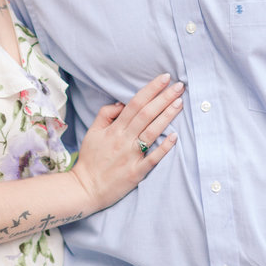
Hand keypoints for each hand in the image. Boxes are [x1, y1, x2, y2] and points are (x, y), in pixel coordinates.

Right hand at [71, 74, 182, 210]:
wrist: (85, 188)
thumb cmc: (90, 159)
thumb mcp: (92, 132)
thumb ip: (105, 114)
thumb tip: (121, 104)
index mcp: (114, 129)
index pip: (135, 104)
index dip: (151, 89)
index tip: (165, 78)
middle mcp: (124, 139)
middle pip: (147, 114)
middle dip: (164, 98)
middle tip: (180, 86)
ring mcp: (131, 156)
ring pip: (152, 132)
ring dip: (167, 116)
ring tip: (180, 103)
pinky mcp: (136, 172)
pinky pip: (153, 158)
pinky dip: (164, 147)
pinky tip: (175, 136)